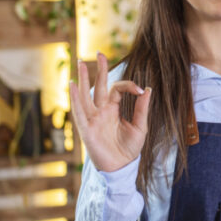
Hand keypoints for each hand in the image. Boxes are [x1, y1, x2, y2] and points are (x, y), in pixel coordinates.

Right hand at [69, 52, 150, 172]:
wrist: (121, 167)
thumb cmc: (129, 149)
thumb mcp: (140, 127)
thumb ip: (141, 108)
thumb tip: (147, 89)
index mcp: (113, 109)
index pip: (117, 89)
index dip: (128, 85)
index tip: (140, 90)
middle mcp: (101, 111)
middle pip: (99, 86)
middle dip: (99, 70)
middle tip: (99, 52)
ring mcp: (93, 118)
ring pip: (86, 95)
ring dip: (83, 79)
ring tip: (80, 62)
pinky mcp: (86, 128)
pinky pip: (79, 111)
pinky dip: (75, 98)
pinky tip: (72, 85)